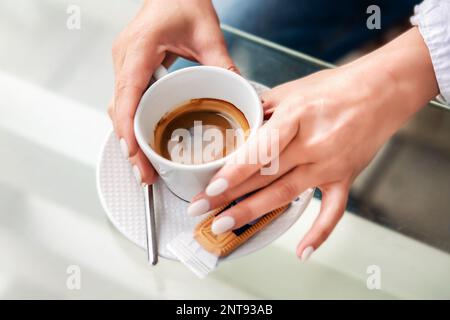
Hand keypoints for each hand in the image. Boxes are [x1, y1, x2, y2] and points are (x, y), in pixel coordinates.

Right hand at [109, 0, 235, 184]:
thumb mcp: (207, 32)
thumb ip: (221, 63)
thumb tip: (238, 93)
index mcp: (140, 48)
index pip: (127, 95)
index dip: (127, 128)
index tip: (134, 154)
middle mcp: (125, 59)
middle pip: (119, 109)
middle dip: (129, 145)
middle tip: (145, 174)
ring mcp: (124, 65)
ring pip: (119, 109)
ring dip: (130, 138)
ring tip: (145, 166)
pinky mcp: (131, 69)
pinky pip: (127, 102)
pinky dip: (134, 124)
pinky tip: (146, 142)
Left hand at [188, 28, 437, 259]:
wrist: (382, 90)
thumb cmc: (336, 87)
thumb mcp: (291, 90)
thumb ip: (262, 111)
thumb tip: (237, 129)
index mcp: (297, 116)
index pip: (260, 150)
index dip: (234, 172)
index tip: (210, 190)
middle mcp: (313, 144)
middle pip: (265, 175)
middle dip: (229, 196)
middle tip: (201, 211)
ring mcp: (330, 164)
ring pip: (286, 193)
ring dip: (253, 212)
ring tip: (224, 225)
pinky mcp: (344, 177)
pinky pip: (333, 210)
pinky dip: (319, 232)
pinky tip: (301, 251)